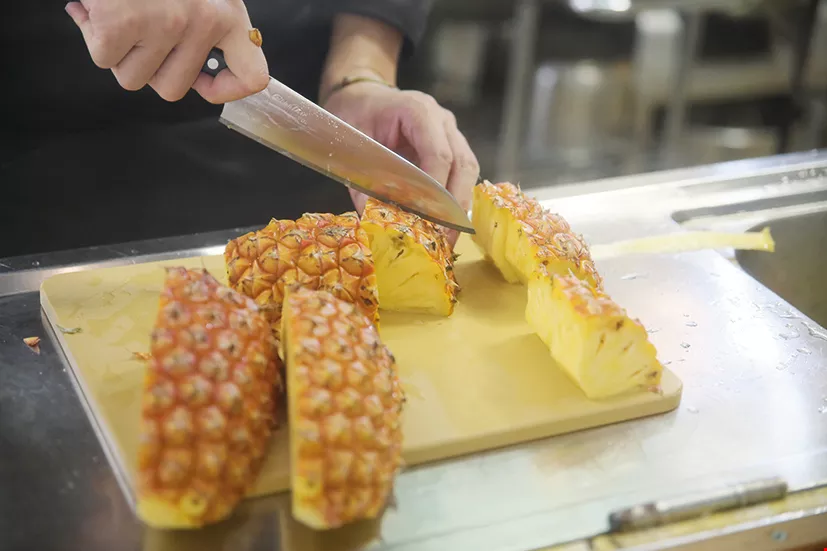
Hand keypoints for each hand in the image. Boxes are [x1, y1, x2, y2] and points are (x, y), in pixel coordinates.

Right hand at [65, 0, 267, 102]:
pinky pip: (104, 57)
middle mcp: (204, 20)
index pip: (251, 76)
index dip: (223, 89)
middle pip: (172, 88)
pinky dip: (92, 34)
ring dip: (118, 51)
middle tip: (137, 31)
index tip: (203, 82)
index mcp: (228, 11)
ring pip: (133, 77)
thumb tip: (201, 78)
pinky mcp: (123, 21)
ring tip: (120, 11)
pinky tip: (98, 7)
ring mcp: (165, 23)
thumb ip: (205, 28)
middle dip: (147, 67)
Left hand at [323, 82, 479, 241]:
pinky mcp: (451, 146)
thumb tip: (371, 217)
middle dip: (455, 203)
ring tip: (449, 235)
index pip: (439, 154)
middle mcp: (442, 120)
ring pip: (468, 170)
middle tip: (445, 236)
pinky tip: (446, 222)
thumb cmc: (355, 113)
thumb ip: (361, 179)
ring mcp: (450, 132)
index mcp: (418, 110)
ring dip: (460, 204)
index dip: (436, 189)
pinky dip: (455, 198)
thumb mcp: (351, 144)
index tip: (429, 217)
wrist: (361, 95)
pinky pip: (461, 173)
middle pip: (462, 164)